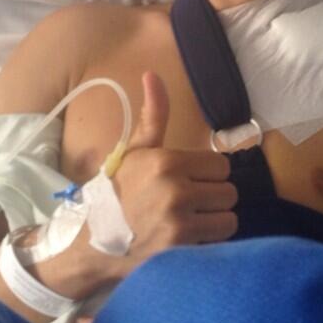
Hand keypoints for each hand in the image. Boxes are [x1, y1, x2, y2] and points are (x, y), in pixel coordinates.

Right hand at [110, 71, 237, 276]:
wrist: (93, 244)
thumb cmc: (118, 192)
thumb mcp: (135, 151)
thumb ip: (153, 115)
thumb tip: (152, 73)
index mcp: (167, 161)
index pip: (221, 165)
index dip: (208, 174)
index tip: (190, 180)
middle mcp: (176, 190)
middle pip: (228, 192)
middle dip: (213, 197)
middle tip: (190, 203)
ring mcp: (179, 222)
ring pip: (229, 217)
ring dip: (215, 221)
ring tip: (192, 222)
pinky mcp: (181, 249)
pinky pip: (219, 240)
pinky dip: (209, 241)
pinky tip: (188, 239)